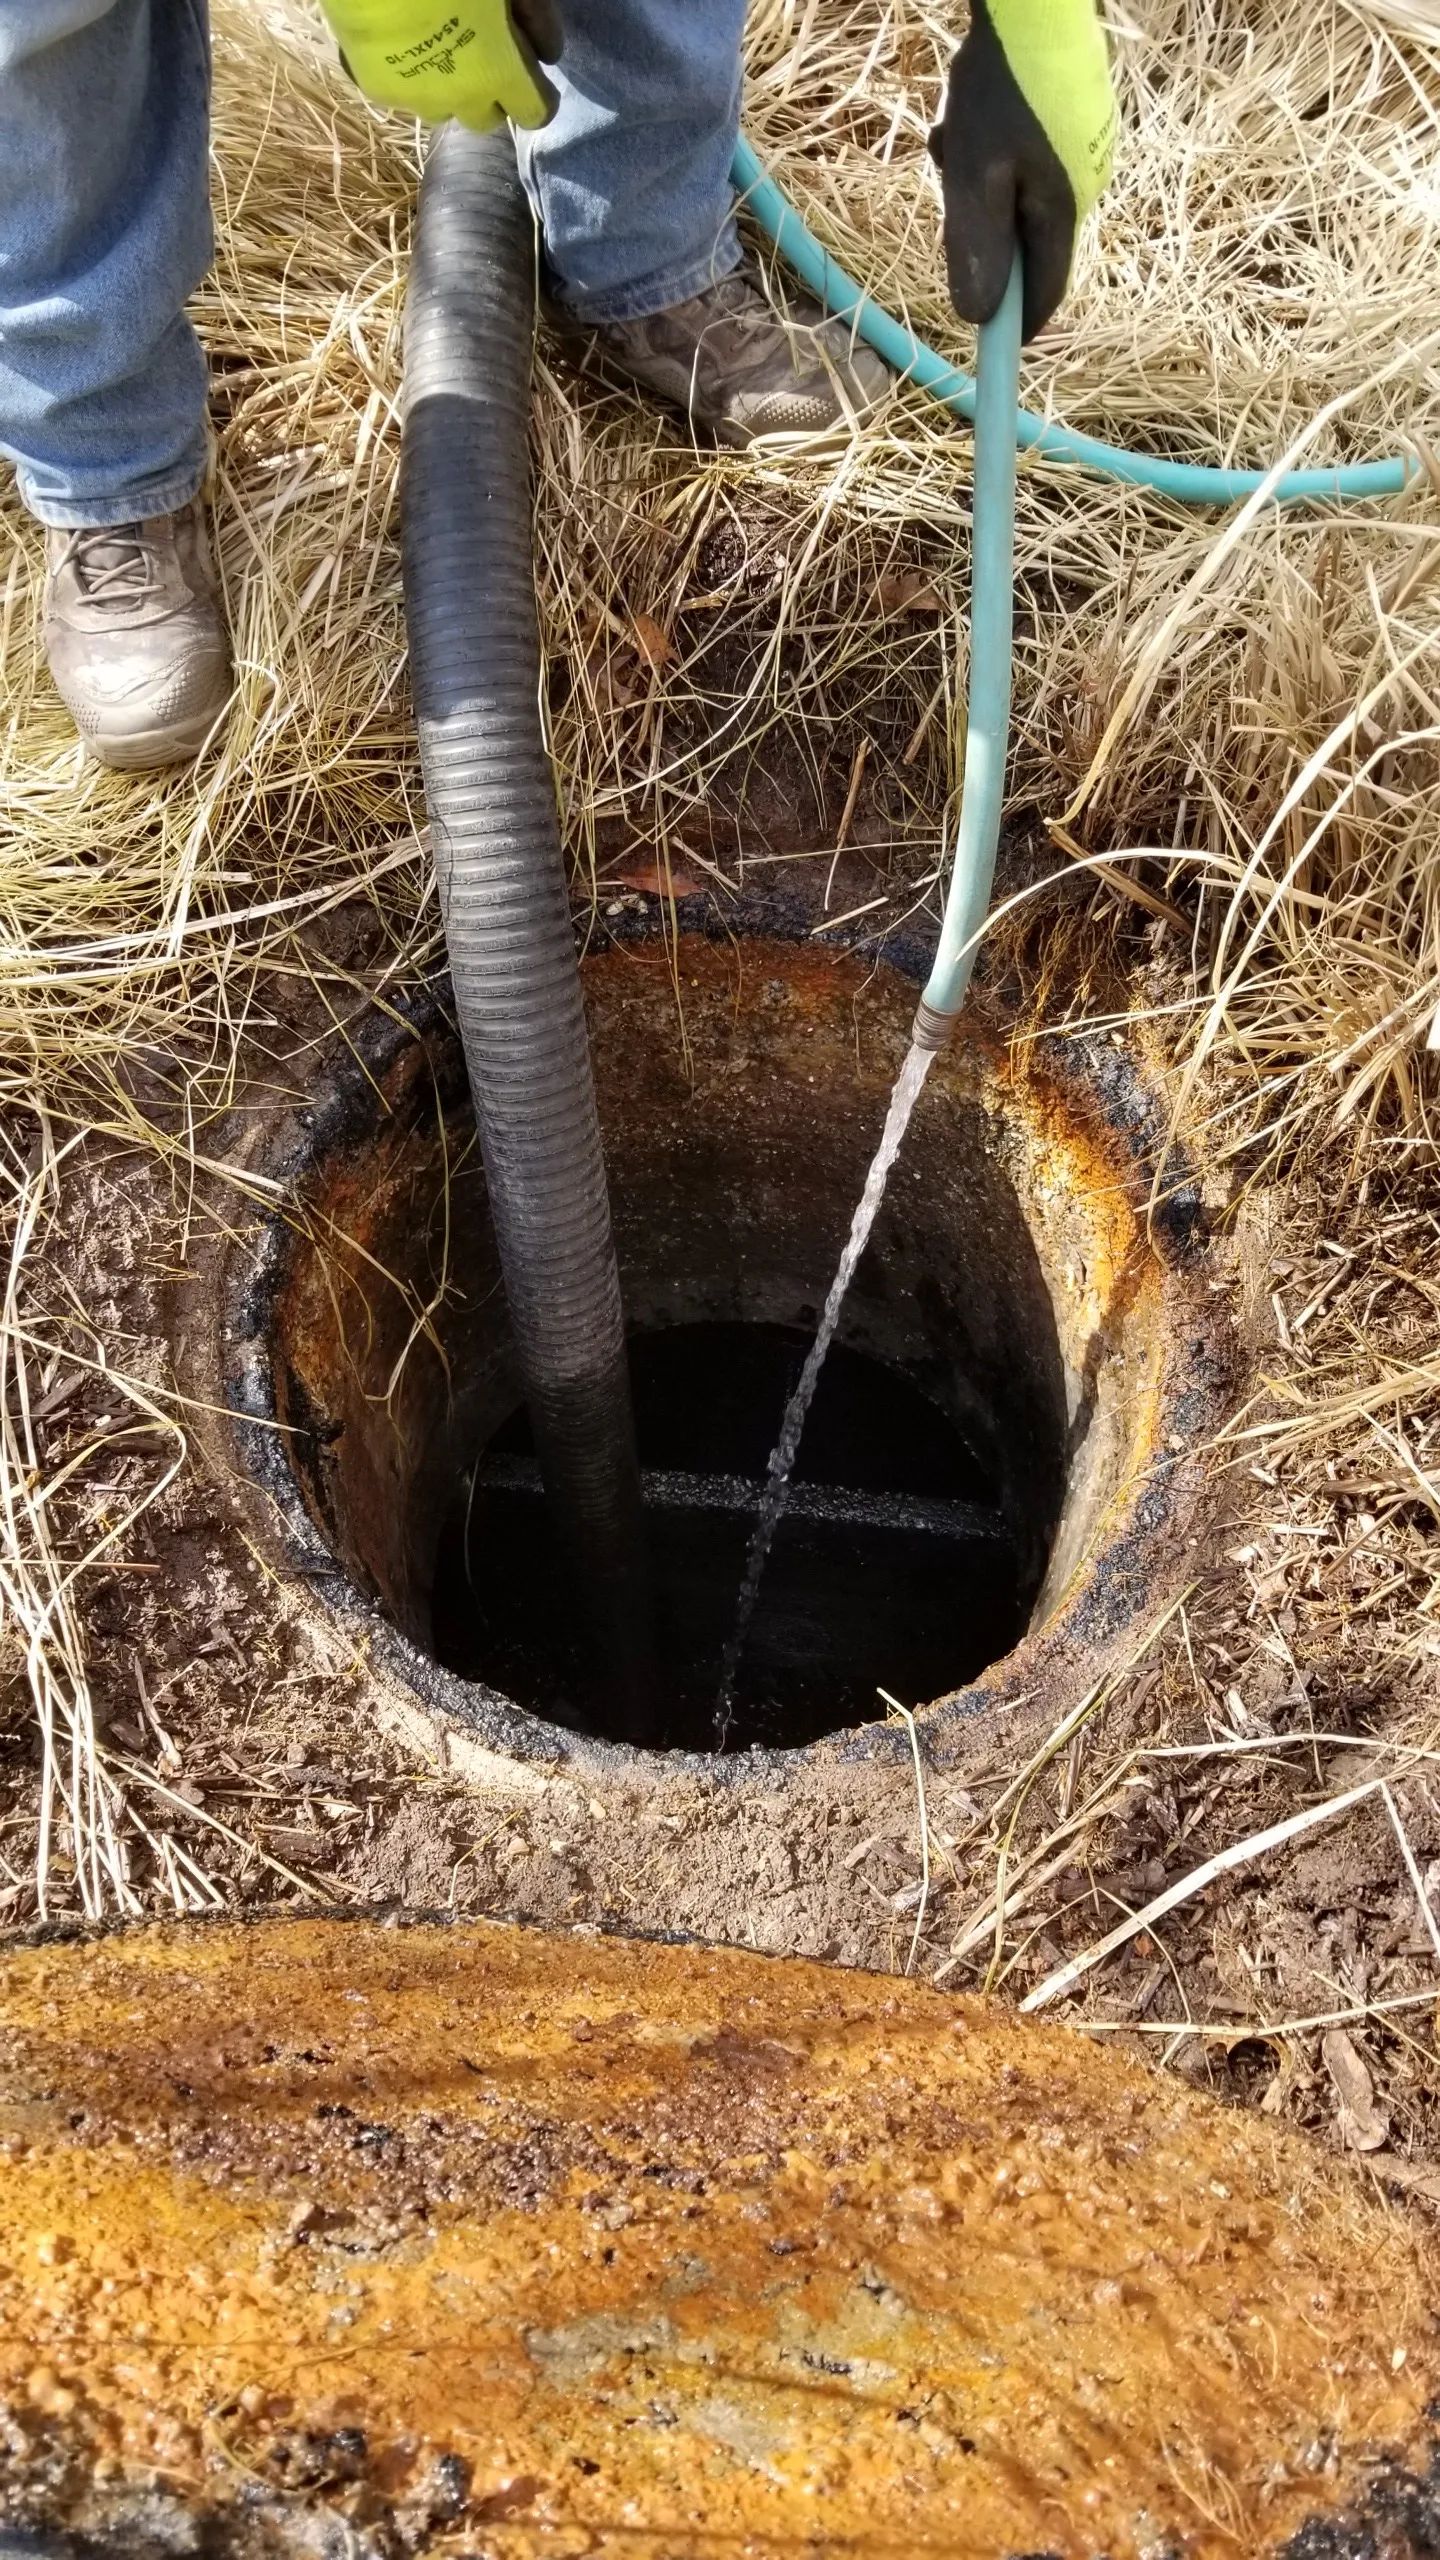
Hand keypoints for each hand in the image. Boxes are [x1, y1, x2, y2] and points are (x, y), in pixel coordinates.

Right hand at [321, 0, 561, 130]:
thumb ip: (535, 16)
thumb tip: (547, 52)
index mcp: (500, 72)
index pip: (536, 112)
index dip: (536, 95)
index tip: (529, 74)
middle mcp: (461, 98)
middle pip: (486, 119)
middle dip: (488, 95)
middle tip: (479, 54)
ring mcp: (416, 97)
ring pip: (440, 110)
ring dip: (446, 89)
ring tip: (436, 49)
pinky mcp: (378, 87)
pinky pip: (402, 92)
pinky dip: (407, 74)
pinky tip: (401, 42)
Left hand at [929, 0, 1113, 341]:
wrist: (1034, 2)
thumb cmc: (1002, 86)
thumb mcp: (974, 177)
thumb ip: (977, 248)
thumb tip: (977, 318)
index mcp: (1063, 210)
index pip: (1045, 292)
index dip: (1017, 326)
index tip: (992, 347)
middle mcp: (1080, 184)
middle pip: (1023, 241)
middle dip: (980, 227)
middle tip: (948, 172)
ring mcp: (1077, 149)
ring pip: (1014, 196)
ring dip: (975, 181)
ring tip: (953, 134)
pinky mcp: (1066, 120)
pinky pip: (1018, 159)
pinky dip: (986, 151)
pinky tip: (967, 115)